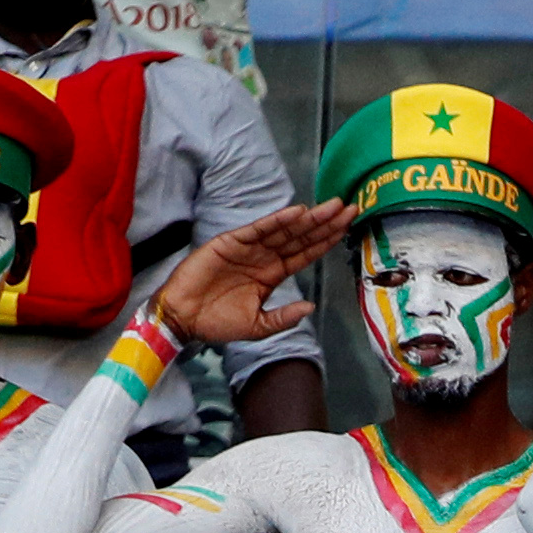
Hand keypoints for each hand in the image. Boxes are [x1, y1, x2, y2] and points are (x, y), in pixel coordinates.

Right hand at [154, 199, 353, 347]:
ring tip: (331, 207)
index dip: (326, 240)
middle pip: (301, 237)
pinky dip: (277, 221)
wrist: (183, 318)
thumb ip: (284, 317)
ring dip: (308, 218)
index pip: (305, 253)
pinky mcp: (231, 242)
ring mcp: (249, 248)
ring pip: (284, 230)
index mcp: (272, 274)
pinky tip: (296, 213)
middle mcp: (264, 257)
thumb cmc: (217, 321)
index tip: (347, 227)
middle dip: (325, 223)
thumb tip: (311, 307)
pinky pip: (258, 229)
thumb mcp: (258, 325)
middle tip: (348, 208)